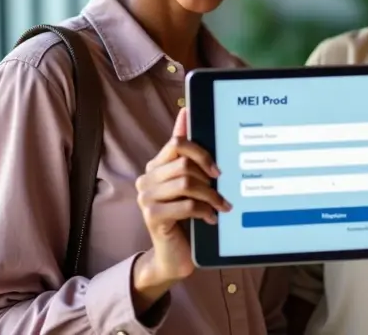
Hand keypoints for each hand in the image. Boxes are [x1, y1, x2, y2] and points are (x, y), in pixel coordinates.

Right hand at [133, 109, 229, 296]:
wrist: (172, 255)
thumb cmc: (185, 216)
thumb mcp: (189, 183)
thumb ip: (186, 152)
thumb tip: (186, 112)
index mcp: (155, 166)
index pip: (177, 143)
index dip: (201, 151)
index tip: (217, 168)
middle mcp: (146, 179)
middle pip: (183, 163)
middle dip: (208, 177)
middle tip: (221, 191)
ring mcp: (146, 197)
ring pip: (186, 183)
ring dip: (210, 196)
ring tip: (221, 206)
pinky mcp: (152, 216)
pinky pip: (186, 205)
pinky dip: (204, 211)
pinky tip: (211, 218)